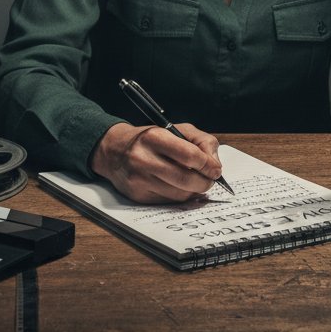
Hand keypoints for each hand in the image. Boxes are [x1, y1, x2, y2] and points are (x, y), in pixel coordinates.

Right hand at [91, 121, 223, 202]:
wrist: (115, 150)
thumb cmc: (150, 139)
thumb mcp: (176, 129)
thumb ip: (201, 141)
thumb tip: (215, 164)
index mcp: (155, 137)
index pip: (190, 155)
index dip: (208, 165)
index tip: (216, 169)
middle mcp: (144, 159)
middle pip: (186, 179)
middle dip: (205, 182)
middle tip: (210, 180)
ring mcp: (139, 180)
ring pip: (179, 194)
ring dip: (194, 192)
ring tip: (196, 183)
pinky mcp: (137, 196)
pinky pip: (168, 202)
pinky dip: (180, 197)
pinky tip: (181, 188)